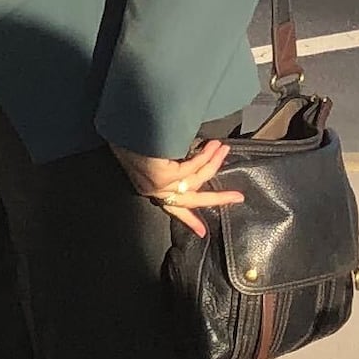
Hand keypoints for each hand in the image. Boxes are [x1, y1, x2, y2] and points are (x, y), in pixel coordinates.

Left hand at [115, 137, 242, 238]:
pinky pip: (192, 168)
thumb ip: (166, 164)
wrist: (120, 127)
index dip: (189, 219)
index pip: (173, 207)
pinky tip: (213, 146)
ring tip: (224, 148)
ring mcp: (159, 184)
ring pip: (197, 179)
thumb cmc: (131, 136)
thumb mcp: (148, 153)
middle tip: (238, 197)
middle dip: (218, 199)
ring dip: (214, 162)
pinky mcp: (164, 177)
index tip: (201, 232)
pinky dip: (206, 156)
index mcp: (150, 187)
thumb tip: (185, 161)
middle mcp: (155, 190)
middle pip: (192, 200)